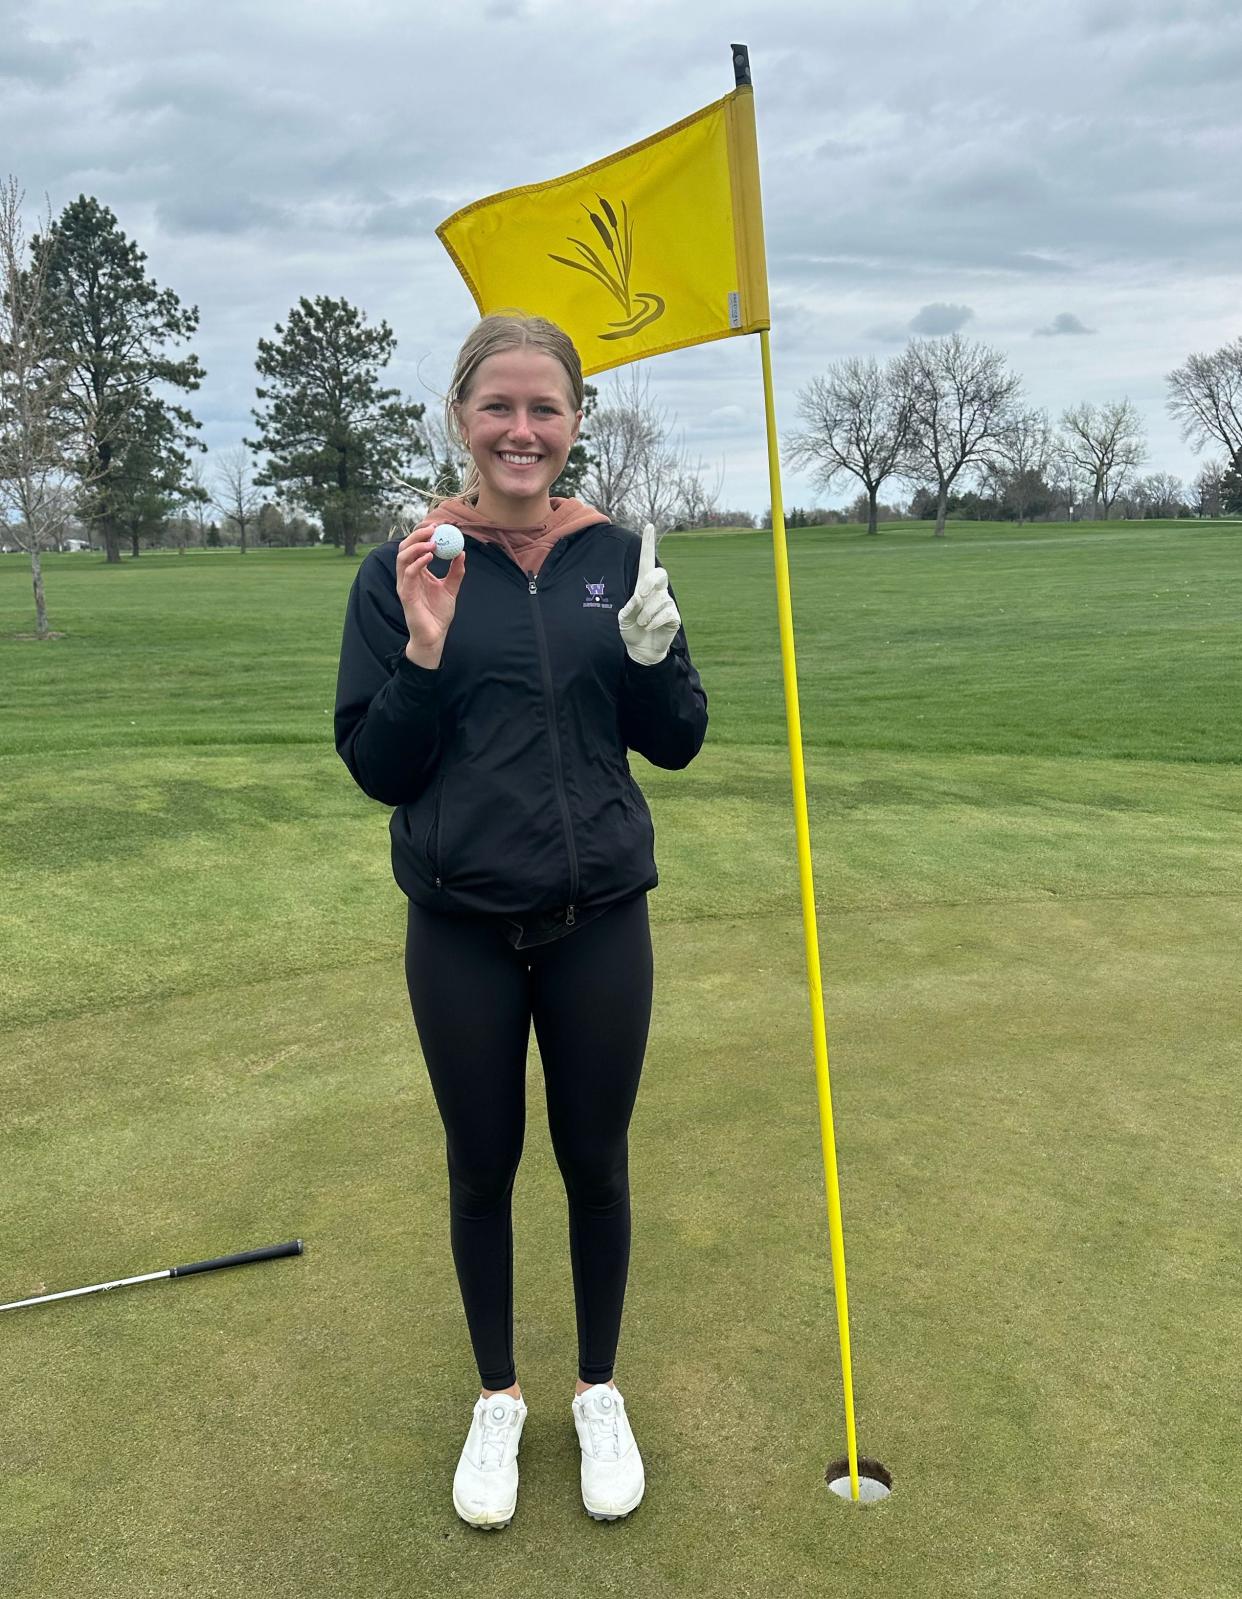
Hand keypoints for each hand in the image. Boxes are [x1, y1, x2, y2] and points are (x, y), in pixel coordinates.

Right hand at [396, 520, 465, 667]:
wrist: (435, 636)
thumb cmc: (438, 614)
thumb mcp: (451, 588)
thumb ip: (456, 572)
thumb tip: (462, 553)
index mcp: (417, 573)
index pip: (415, 547)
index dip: (424, 535)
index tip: (438, 526)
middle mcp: (408, 576)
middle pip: (405, 548)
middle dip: (418, 535)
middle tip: (434, 528)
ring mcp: (405, 585)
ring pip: (402, 558)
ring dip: (416, 546)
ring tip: (433, 542)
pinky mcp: (406, 595)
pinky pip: (408, 574)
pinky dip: (417, 562)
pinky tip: (430, 556)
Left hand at [618, 522, 680, 665]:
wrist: (641, 649)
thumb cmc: (631, 629)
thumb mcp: (623, 618)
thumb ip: (629, 608)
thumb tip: (639, 598)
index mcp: (643, 586)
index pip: (647, 561)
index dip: (648, 544)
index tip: (649, 526)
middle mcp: (657, 591)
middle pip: (659, 573)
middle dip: (650, 582)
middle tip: (640, 595)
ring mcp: (667, 602)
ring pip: (659, 599)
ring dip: (645, 614)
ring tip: (642, 623)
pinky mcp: (673, 616)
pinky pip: (665, 613)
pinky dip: (653, 622)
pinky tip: (650, 627)